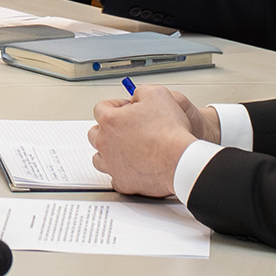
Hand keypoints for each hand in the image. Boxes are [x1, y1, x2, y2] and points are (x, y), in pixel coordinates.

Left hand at [89, 83, 217, 196]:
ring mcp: (112, 165)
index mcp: (110, 121)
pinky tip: (131, 168)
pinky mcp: (123, 183)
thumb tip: (137, 96)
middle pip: (95, 134)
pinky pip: (114, 178)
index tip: (125, 107)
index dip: (115, 105)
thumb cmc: (170, 131)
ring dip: (108, 152)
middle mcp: (105, 143)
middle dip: (107, 128)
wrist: (180, 160)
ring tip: (122, 148)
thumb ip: (141, 92)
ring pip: (99, 158)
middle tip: (123, 127)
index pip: (101, 108)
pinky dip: (121, 173)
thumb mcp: (158, 94)